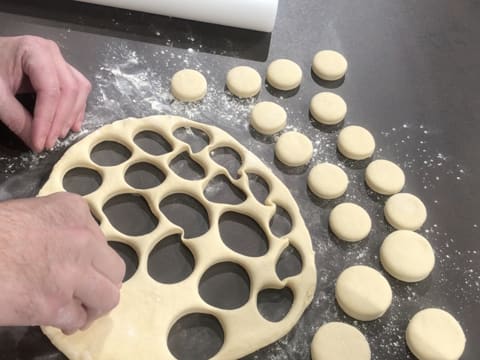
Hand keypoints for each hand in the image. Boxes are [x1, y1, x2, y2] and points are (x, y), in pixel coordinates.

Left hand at [0, 36, 91, 151]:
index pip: (49, 90)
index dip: (47, 120)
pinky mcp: (63, 70)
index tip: (40, 143)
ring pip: (79, 90)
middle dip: (60, 120)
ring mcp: (60, 60)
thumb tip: (35, 143)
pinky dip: (76, 109)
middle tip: (49, 142)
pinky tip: (70, 125)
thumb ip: (16, 119)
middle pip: (69, 90)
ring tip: (59, 135)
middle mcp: (52, 53)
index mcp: (34, 51)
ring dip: (72, 116)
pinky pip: (79, 89)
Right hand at [0, 192, 124, 333]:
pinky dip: (72, 323)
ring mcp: (72, 272)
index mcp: (73, 210)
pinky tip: (60, 321)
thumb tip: (69, 251)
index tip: (80, 267)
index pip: (100, 239)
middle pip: (115, 269)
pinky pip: (79, 318)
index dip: (91, 259)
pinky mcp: (56, 304)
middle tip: (88, 292)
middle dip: (103, 283)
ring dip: (95, 306)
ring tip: (82, 310)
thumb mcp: (31, 213)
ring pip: (108, 296)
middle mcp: (82, 238)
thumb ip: (59, 227)